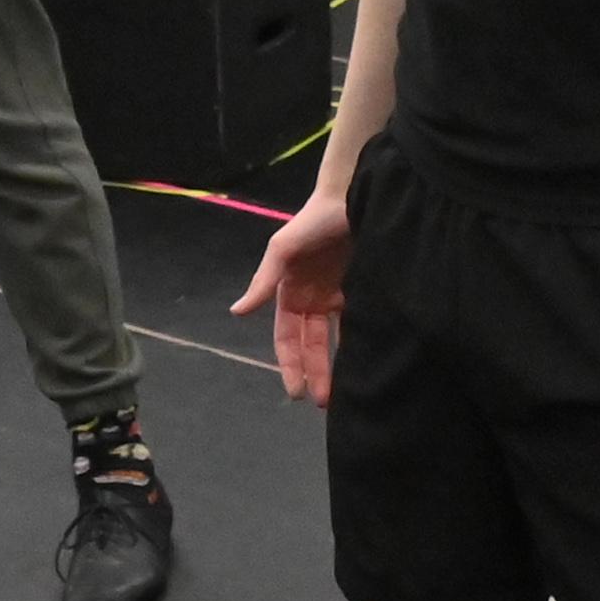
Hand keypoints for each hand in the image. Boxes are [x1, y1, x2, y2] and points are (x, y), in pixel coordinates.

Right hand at [236, 192, 351, 403]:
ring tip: (341, 394)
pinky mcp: (358, 290)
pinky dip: (356, 345)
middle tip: (322, 402)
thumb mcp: (282, 250)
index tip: (296, 392)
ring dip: (333, 366)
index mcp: (288, 293)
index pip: (287, 338)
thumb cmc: (313, 221)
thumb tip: (237, 312)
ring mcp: (334, 296)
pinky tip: (362, 365)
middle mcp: (310, 299)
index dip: (289, 365)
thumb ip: (264, 281)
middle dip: (313, 373)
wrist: (352, 198)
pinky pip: (355, 325)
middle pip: (310, 345)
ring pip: (332, 340)